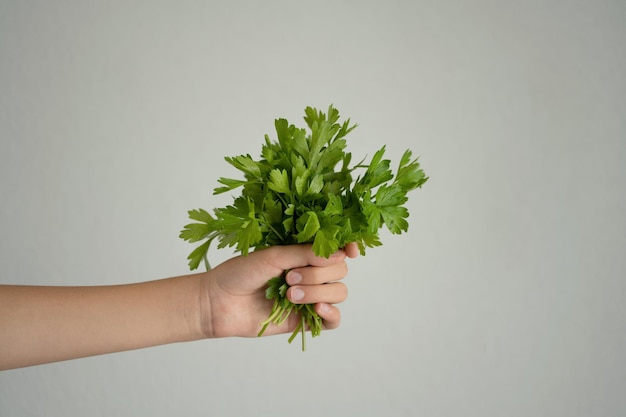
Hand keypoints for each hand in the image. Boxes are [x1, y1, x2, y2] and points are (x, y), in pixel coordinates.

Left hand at [200, 243, 358, 337]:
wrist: (219, 302)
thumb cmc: (240, 272)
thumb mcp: (273, 255)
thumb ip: (305, 254)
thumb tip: (339, 255)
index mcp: (304, 251)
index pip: (337, 247)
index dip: (348, 247)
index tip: (349, 251)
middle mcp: (311, 272)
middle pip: (340, 271)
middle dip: (319, 273)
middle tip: (289, 277)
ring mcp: (310, 296)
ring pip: (339, 293)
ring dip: (318, 292)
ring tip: (290, 295)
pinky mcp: (306, 320)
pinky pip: (334, 320)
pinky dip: (331, 313)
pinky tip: (316, 309)